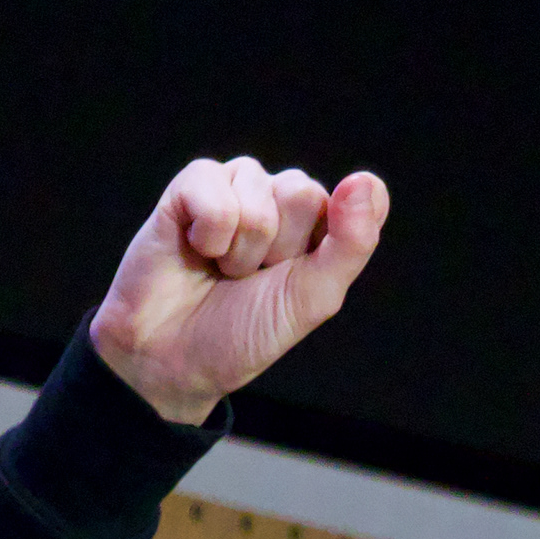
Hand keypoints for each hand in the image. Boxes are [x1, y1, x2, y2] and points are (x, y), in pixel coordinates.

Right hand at [89, 156, 386, 424]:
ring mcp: (235, 186)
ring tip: (221, 269)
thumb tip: (367, 179)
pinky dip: (207, 234)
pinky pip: (214, 189)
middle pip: (301, 192)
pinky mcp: (190, 184)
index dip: (316, 252)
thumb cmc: (243, 331)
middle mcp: (279, 196)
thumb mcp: (314, 298)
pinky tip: (195, 249)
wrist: (172, 359)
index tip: (292, 279)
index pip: (347, 203)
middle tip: (250, 277)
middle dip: (277, 249)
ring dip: (239, 249)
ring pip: (257, 193)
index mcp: (318, 223)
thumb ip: (353, 243)